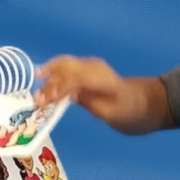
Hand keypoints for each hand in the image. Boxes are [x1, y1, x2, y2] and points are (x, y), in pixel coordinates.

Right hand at [36, 56, 166, 133]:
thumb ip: (90, 103)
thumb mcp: (111, 115)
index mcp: (104, 81)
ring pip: (65, 64)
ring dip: (48, 75)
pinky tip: (41, 76)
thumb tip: (68, 95)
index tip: (44, 101)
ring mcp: (91, 66)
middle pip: (68, 69)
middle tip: (36, 99)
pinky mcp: (87, 69)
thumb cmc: (129, 113)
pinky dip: (53, 71)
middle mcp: (96, 68)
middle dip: (50, 83)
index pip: (76, 80)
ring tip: (36, 89)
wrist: (144, 103)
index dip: (58, 89)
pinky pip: (67, 66)